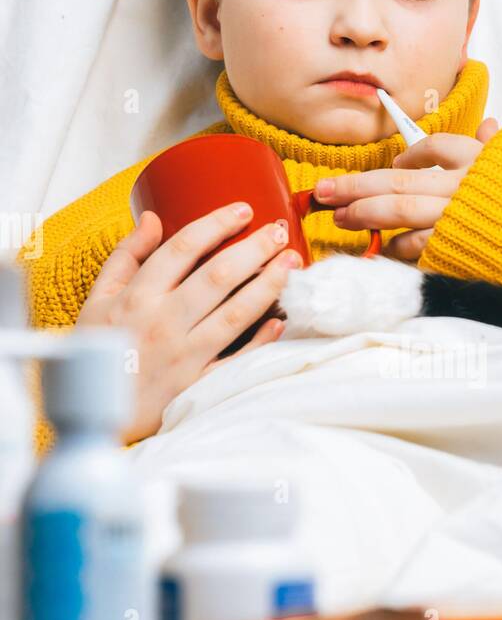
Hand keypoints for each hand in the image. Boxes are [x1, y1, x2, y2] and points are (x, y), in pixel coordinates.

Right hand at [76, 203, 302, 444]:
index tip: (243, 210)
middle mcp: (164, 322)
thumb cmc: (98, 350)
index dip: (217, 224)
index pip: (183, 248)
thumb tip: (152, 218)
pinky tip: (280, 319)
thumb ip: (126, 256)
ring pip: (235, 314)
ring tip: (291, 263)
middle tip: (279, 232)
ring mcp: (184, 355)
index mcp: (138, 296)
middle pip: (218, 276)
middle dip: (255, 249)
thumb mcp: (98, 298)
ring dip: (268, 286)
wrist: (92, 410)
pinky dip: (261, 340)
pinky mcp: (197, 385)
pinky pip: (236, 360)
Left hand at [312, 117, 499, 262]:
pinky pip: (419, 244)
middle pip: (400, 178)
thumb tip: (490, 126)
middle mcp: (463, 184)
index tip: (395, 162)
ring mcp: (458, 215)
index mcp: (480, 162)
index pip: (436, 148)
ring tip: (340, 216)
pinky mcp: (458, 247)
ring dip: (366, 211)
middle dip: (357, 185)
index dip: (410, 155)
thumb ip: (499, 149)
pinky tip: (385, 247)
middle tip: (324, 191)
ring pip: (401, 207)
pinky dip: (400, 246)